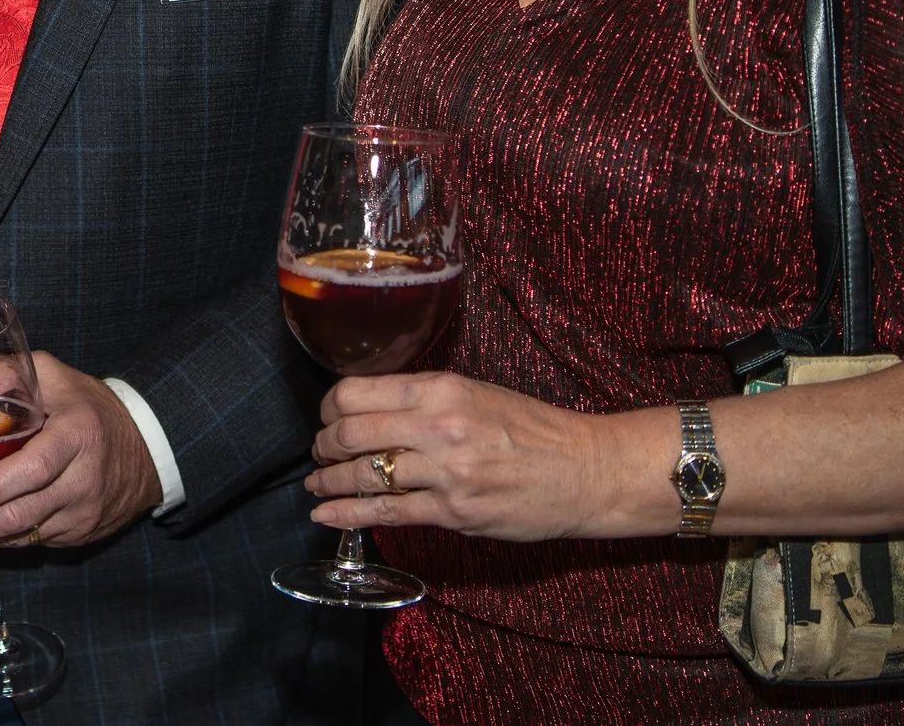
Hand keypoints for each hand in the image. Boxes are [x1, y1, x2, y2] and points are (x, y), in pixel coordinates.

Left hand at [0, 353, 161, 548]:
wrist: (145, 447)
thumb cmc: (87, 405)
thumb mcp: (48, 374)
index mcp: (76, 435)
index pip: (33, 470)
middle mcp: (82, 481)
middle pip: (19, 515)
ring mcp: (83, 514)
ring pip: (22, 537)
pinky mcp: (80, 534)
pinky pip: (33, 542)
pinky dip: (2, 538)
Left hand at [303, 371, 617, 542]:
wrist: (586, 470)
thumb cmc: (533, 429)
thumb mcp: (475, 392)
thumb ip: (423, 398)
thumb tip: (370, 409)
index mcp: (441, 388)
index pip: (356, 393)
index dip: (329, 408)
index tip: (326, 417)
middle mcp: (439, 426)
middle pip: (350, 433)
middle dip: (323, 446)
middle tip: (319, 452)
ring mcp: (445, 472)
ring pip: (364, 475)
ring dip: (329, 482)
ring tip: (316, 485)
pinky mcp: (454, 512)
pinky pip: (387, 513)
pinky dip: (347, 515)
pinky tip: (325, 514)